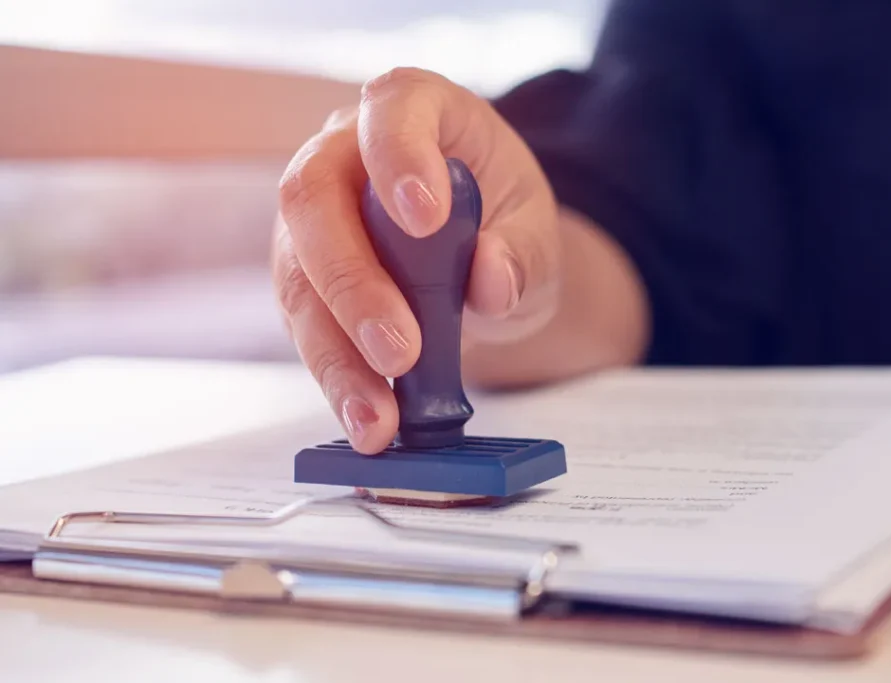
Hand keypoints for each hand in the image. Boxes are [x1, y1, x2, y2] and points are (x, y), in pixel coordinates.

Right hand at [272, 67, 561, 453]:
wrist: (481, 258)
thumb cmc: (504, 222)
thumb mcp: (535, 229)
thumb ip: (523, 251)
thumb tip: (492, 279)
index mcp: (415, 110)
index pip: (391, 108)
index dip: (398, 155)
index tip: (425, 217)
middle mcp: (345, 154)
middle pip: (313, 200)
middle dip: (354, 284)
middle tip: (399, 350)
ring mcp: (314, 218)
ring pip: (297, 278)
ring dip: (335, 354)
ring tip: (377, 417)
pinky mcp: (304, 278)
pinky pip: (305, 326)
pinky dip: (336, 378)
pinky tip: (367, 420)